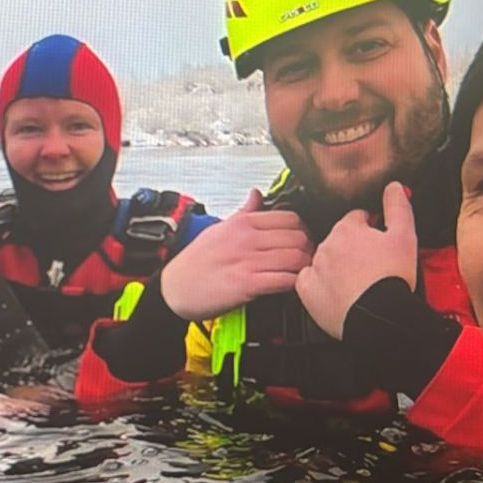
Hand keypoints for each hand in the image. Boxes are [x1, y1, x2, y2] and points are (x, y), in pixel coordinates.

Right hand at [159, 188, 313, 320]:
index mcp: (242, 223)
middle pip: (298, 237)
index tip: (302, 242)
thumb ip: (243, 212)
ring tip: (301, 274)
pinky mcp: (246, 284)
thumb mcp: (218, 229)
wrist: (174, 289)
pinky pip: (284, 280)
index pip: (290, 218)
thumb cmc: (195, 262)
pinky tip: (290, 287)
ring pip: (295, 258)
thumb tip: (257, 193)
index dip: (304, 231)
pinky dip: (294, 284)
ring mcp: (246, 261)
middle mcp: (246, 239)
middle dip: (309, 250)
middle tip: (307, 260)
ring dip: (304, 268)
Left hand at [296, 180, 417, 339]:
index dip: (369, 229)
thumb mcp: (405, 235)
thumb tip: (394, 187)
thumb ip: (398, 207)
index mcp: (348, 229)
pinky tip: (335, 289)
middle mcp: (327, 245)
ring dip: (337, 265)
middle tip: (370, 265)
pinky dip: (319, 283)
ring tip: (357, 281)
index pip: (356, 219)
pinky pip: (308, 280)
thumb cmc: (392, 278)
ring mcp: (315, 267)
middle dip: (353, 248)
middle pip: (339, 239)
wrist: (379, 315)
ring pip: (324, 259)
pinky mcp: (307, 290)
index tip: (377, 242)